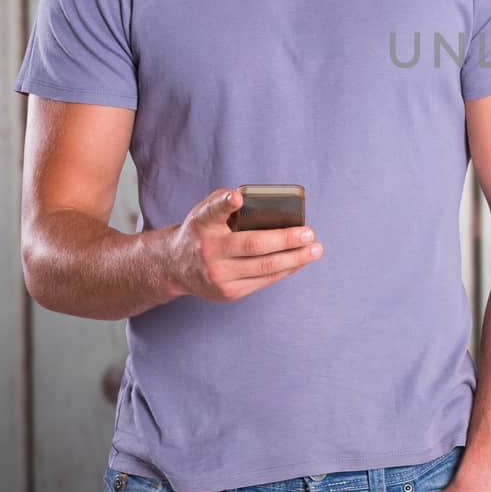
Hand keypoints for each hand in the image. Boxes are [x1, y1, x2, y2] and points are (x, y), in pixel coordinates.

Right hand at [164, 188, 322, 301]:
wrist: (175, 267)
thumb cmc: (201, 232)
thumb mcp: (204, 212)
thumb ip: (224, 202)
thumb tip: (249, 198)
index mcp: (203, 225)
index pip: (214, 211)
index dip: (226, 203)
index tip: (238, 198)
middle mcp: (209, 251)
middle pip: (253, 245)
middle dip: (286, 239)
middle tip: (310, 233)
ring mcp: (219, 276)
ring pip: (264, 267)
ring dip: (295, 258)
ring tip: (315, 250)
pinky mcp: (228, 293)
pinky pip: (264, 281)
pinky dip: (285, 270)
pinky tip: (300, 261)